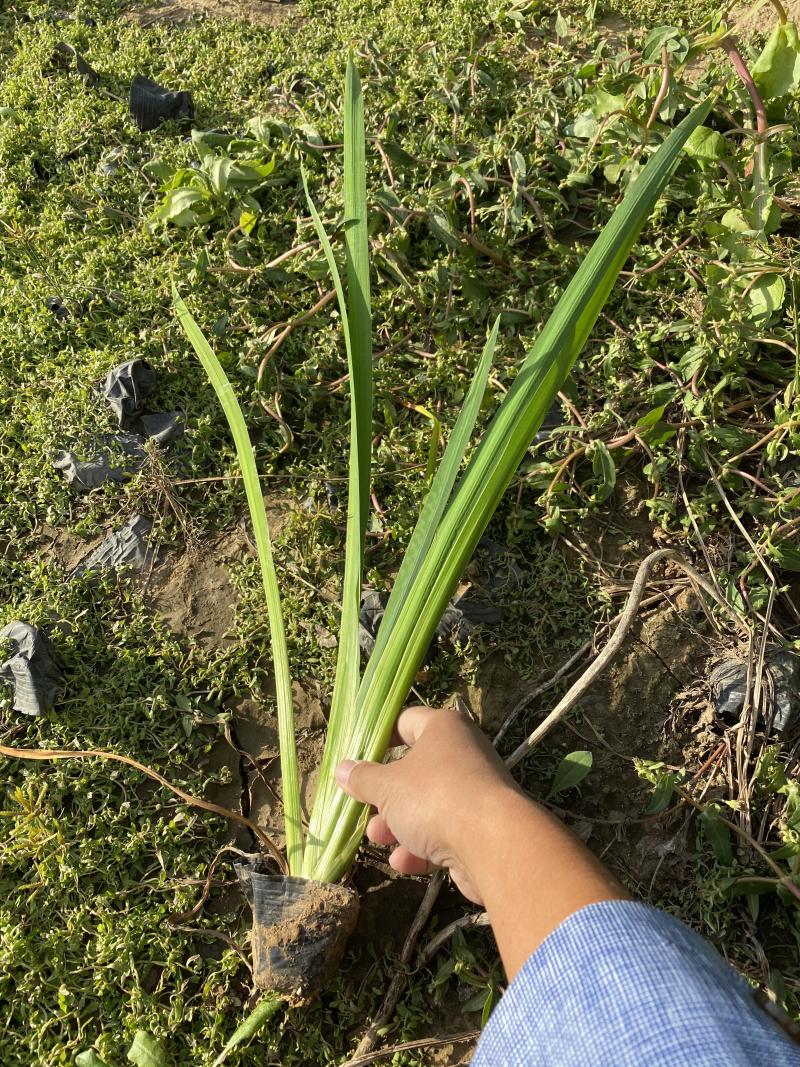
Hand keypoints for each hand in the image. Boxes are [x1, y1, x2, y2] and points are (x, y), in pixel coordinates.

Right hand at [336, 704, 626, 977]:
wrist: (494, 843)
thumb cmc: (435, 798)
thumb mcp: (388, 787)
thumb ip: (363, 779)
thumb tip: (341, 769)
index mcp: (443, 729)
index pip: (406, 721)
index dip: (380, 738)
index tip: (357, 758)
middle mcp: (463, 754)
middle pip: (415, 769)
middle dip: (386, 794)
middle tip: (363, 807)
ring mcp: (475, 792)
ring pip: (428, 805)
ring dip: (399, 824)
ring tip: (377, 838)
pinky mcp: (482, 828)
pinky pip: (445, 833)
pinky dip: (422, 847)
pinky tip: (403, 862)